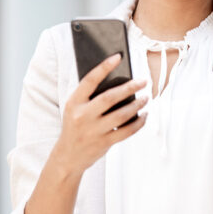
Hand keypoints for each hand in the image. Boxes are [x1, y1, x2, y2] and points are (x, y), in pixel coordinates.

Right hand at [49, 54, 148, 177]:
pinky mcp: (104, 143)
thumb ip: (90, 97)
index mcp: (73, 103)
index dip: (104, 67)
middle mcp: (82, 116)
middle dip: (129, 88)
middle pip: (110, 98)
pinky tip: (144, 115)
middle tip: (143, 81)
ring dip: (137, 105)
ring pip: (121, 115)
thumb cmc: (75, 127)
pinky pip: (126, 131)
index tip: (118, 56)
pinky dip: (138, 122)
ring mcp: (93, 131)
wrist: (67, 156)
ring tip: (146, 97)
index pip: (89, 81)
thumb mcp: (74, 109)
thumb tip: (119, 82)